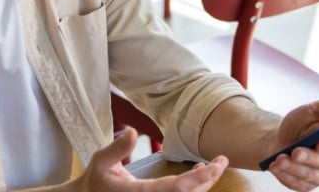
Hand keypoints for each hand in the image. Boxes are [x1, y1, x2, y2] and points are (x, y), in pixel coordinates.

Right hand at [76, 129, 227, 191]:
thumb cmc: (96, 180)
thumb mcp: (100, 161)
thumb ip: (117, 149)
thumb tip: (133, 132)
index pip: (175, 189)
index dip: (197, 179)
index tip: (212, 166)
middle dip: (208, 180)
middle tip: (222, 161)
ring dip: (203, 184)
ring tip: (214, 165)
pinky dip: (193, 188)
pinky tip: (198, 175)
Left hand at [264, 100, 318, 190]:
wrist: (279, 139)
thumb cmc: (298, 124)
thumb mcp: (313, 110)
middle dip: (310, 158)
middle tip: (295, 152)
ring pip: (312, 176)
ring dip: (294, 168)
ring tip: (278, 159)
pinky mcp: (308, 185)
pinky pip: (300, 185)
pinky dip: (286, 176)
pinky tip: (275, 167)